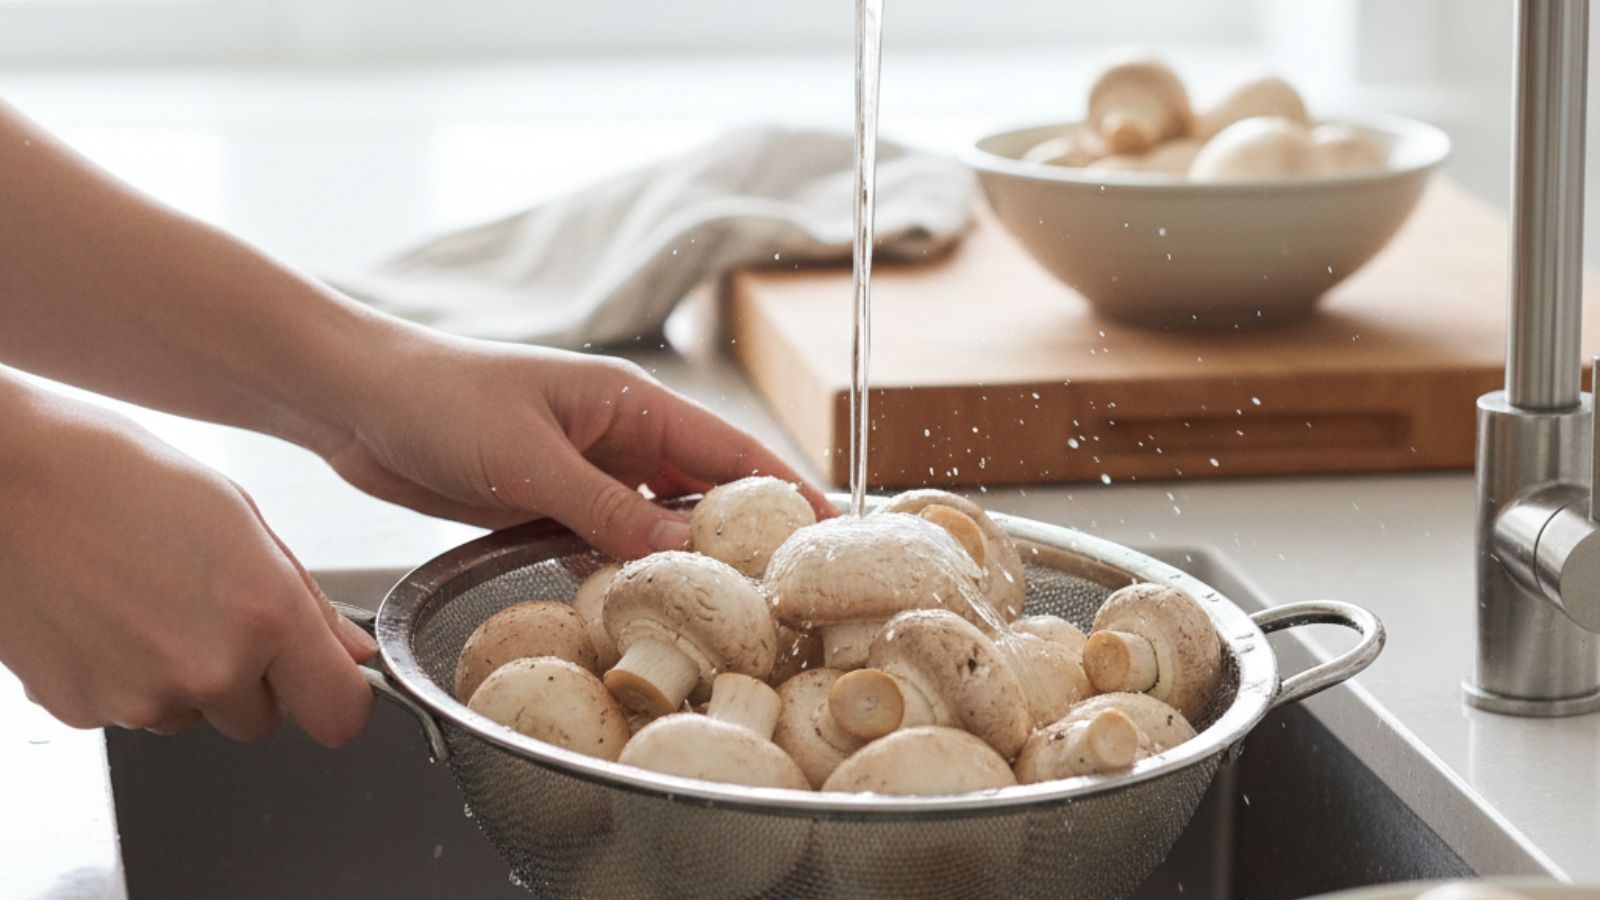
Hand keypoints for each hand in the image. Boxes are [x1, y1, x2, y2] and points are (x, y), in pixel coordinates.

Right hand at [0, 385, 375, 744]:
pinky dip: (128, 678)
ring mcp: (140, 698)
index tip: (323, 678)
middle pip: (262, 721)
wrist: (5, 482)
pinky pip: (132, 711)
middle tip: (213, 612)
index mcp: (265, 616)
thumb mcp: (242, 521)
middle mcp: (208, 669)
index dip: (334, 697)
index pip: (340, 716)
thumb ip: (308, 603)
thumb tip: (349, 654)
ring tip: (149, 600)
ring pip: (194, 716)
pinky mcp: (81, 710)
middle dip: (253, 681)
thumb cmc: (120, 479)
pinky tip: (107, 618)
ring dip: (187, 678)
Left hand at [320, 335, 833, 558]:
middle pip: (705, 492)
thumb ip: (606, 508)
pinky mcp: (551, 504)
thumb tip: (682, 549)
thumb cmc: (438, 399)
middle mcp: (620, 437)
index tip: (831, 534)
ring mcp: (587, 472)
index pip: (732, 449)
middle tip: (785, 591)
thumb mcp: (529, 460)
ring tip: (727, 612)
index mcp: (631, 403)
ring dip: (685, 562)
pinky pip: (609, 543)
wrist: (354, 401)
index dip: (787, 491)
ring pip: (658, 525)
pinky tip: (647, 609)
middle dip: (744, 537)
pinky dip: (629, 572)